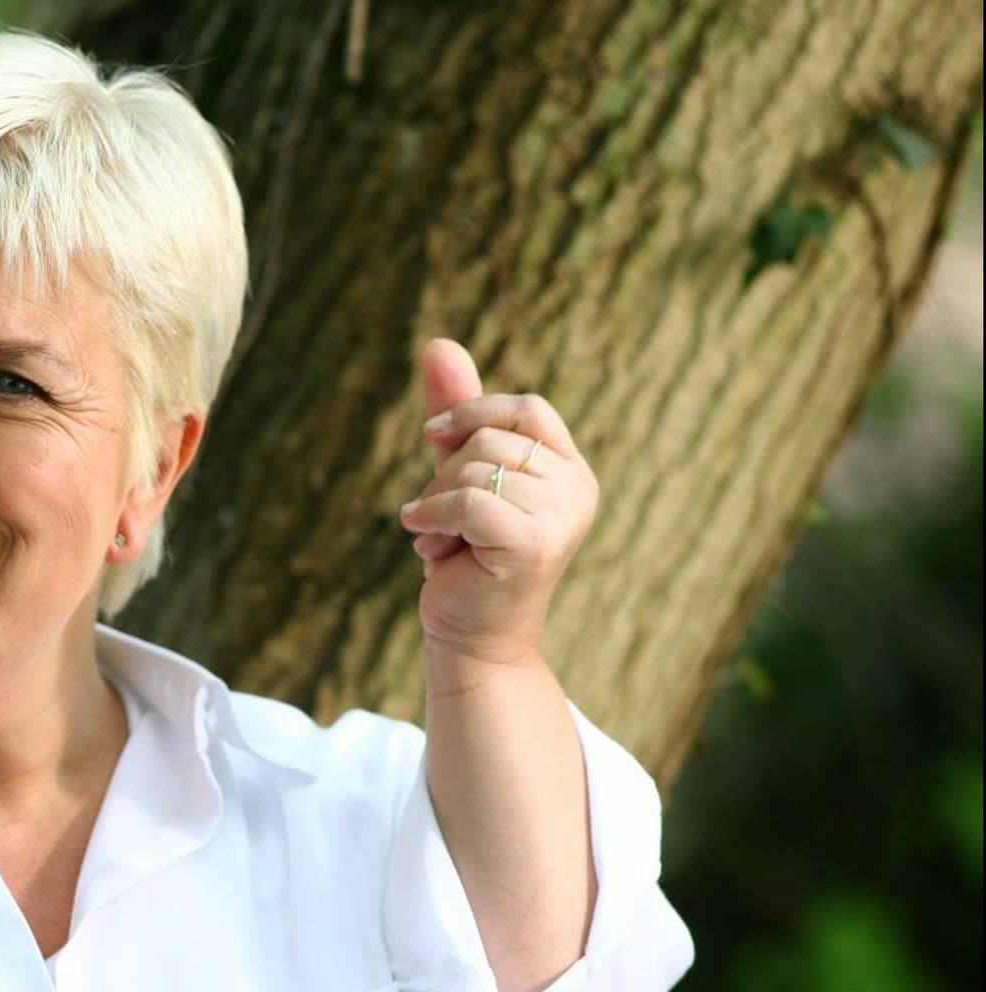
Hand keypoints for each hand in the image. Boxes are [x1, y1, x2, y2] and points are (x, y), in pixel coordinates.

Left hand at [399, 339, 597, 666]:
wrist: (472, 636)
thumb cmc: (467, 556)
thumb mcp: (459, 474)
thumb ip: (457, 412)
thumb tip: (437, 341)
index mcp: (570, 469)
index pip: (526, 408)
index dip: (473, 413)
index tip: (433, 437)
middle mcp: (578, 489)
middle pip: (491, 437)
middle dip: (445, 473)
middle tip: (441, 518)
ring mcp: (562, 517)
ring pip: (475, 468)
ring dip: (436, 503)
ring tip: (443, 539)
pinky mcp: (535, 544)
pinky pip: (467, 501)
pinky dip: (431, 517)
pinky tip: (427, 543)